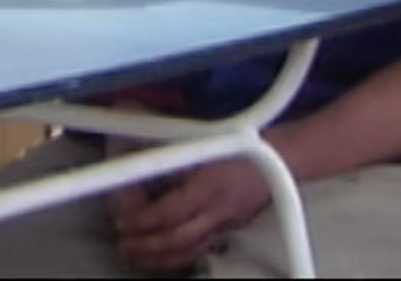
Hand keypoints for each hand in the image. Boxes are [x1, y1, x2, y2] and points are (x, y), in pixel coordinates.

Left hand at [110, 155, 272, 274]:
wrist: (278, 159)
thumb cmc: (236, 144)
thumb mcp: (199, 142)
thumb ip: (168, 156)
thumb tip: (132, 162)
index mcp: (210, 185)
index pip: (171, 211)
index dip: (143, 219)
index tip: (122, 220)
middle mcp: (218, 210)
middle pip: (179, 239)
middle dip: (147, 246)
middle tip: (124, 245)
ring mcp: (226, 224)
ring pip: (191, 251)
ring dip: (160, 258)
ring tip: (136, 256)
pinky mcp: (230, 229)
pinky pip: (201, 249)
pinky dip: (179, 256)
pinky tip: (163, 257)